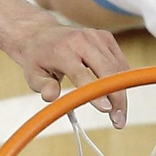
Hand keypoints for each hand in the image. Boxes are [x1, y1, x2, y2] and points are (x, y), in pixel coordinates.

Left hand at [5, 17, 129, 127]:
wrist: (40, 34)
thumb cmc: (37, 58)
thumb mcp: (32, 75)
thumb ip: (43, 87)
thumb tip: (51, 96)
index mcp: (61, 50)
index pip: (81, 73)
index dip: (95, 92)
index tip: (106, 110)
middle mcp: (81, 39)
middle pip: (107, 70)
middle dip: (117, 97)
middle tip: (118, 121)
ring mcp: (95, 36)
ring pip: (117, 67)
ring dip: (122, 92)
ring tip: (119, 114)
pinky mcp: (105, 37)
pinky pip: (119, 61)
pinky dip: (123, 79)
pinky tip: (119, 95)